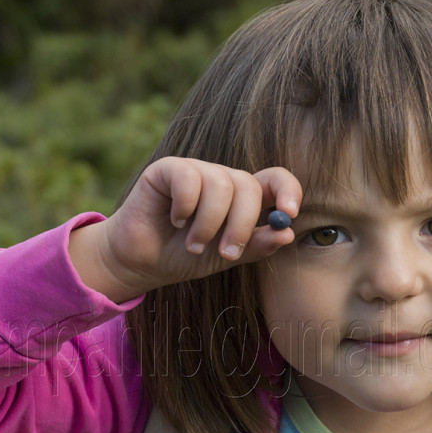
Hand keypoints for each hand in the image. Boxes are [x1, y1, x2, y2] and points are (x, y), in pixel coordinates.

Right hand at [69, 157, 302, 301]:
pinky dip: (185, 206)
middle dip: (241, 224)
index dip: (288, 189)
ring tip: (193, 245)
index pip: (274, 180)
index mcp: (241, 198)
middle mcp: (221, 179)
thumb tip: (288, 234)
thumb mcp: (226, 257)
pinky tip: (175, 221)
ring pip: (220, 184)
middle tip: (226, 254)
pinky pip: (189, 178)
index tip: (289, 213)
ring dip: (208, 224)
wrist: (142, 263)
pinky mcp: (168, 169)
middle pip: (248, 185)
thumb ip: (256, 246)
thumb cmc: (184, 257)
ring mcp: (195, 171)